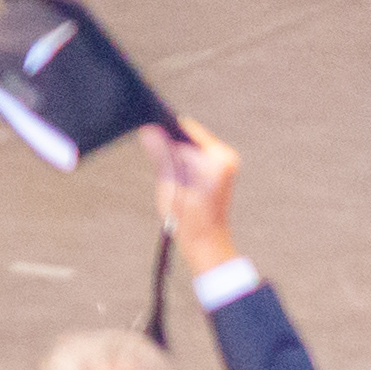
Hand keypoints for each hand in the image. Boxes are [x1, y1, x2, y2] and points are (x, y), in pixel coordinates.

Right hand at [153, 121, 242, 279]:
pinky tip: (176, 177)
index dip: (163, 127)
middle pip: (186, 134)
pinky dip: (180, 160)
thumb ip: (161, 154)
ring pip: (187, 144)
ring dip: (173, 153)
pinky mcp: (219, 168)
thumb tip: (149, 129)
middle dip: (168, 142)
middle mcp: (225, 156)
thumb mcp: (170, 186)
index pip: (183, 128)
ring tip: (169, 174)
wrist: (207, 243)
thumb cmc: (189, 220)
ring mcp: (225, 162)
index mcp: (216, 159)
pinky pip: (192, 153)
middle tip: (154, 157)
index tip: (145, 127)